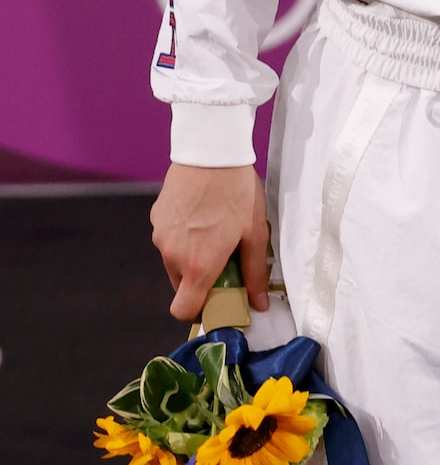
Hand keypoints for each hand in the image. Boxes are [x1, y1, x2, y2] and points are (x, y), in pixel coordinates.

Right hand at [150, 163, 271, 321]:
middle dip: (201, 280)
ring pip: (174, 261)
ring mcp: (160, 237)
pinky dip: (183, 236)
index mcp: (198, 265)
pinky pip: (169, 239)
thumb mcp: (255, 233)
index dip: (199, 311)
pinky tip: (203, 214)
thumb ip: (254, 272)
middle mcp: (172, 256)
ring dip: (192, 256)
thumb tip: (258, 305)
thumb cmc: (238, 193)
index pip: (183, 310)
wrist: (211, 153)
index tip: (217, 299)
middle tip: (225, 258)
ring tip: (216, 229)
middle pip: (181, 285)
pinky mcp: (156, 219)